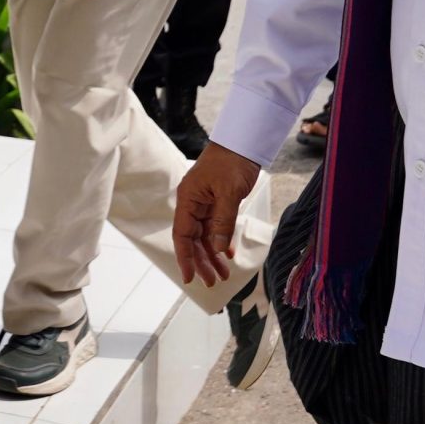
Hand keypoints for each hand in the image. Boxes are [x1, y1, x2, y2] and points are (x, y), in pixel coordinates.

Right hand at [173, 142, 262, 289]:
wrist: (242, 141)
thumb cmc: (231, 161)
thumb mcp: (229, 193)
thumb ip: (223, 223)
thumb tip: (218, 250)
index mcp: (188, 200)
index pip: (182, 235)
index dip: (185, 258)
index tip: (189, 278)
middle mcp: (193, 204)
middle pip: (193, 240)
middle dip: (202, 262)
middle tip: (214, 282)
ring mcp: (204, 203)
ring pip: (205, 236)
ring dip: (213, 255)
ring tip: (224, 274)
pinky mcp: (217, 202)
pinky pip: (216, 227)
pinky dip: (221, 241)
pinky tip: (228, 254)